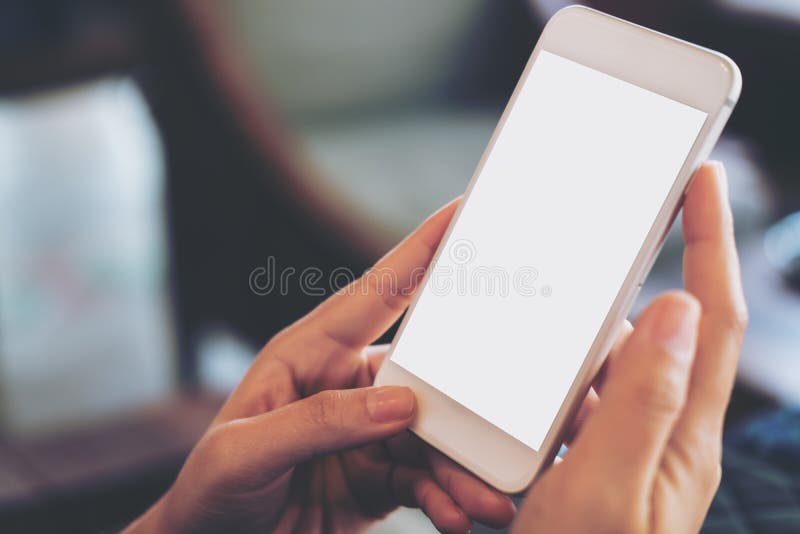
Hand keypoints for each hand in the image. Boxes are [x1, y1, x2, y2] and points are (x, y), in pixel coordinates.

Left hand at [126, 200, 514, 533]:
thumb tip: (400, 404)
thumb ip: (318, 422)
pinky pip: (427, 480)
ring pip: (435, 437)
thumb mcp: (245, 451)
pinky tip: (459, 516)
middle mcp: (346, 386)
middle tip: (510, 413)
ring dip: (465, 467)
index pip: (375, 293)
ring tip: (490, 500)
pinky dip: (448, 497)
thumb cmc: (209, 490)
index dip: (419, 251)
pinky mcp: (378, 477)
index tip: (463, 211)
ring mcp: (366, 432)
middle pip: (425, 376)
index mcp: (310, 354)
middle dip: (469, 399)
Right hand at [512, 162, 747, 532]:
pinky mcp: (577, 470)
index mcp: (677, 434)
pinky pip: (553, 418)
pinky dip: (525, 415)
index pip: (709, 318)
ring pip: (583, 380)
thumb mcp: (607, 493)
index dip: (709, 243)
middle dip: (591, 319)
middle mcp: (652, 436)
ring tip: (509, 428)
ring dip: (543, 381)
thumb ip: (644, 402)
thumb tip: (675, 308)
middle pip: (632, 341)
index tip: (700, 180)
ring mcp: (613, 454)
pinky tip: (495, 447)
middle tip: (551, 304)